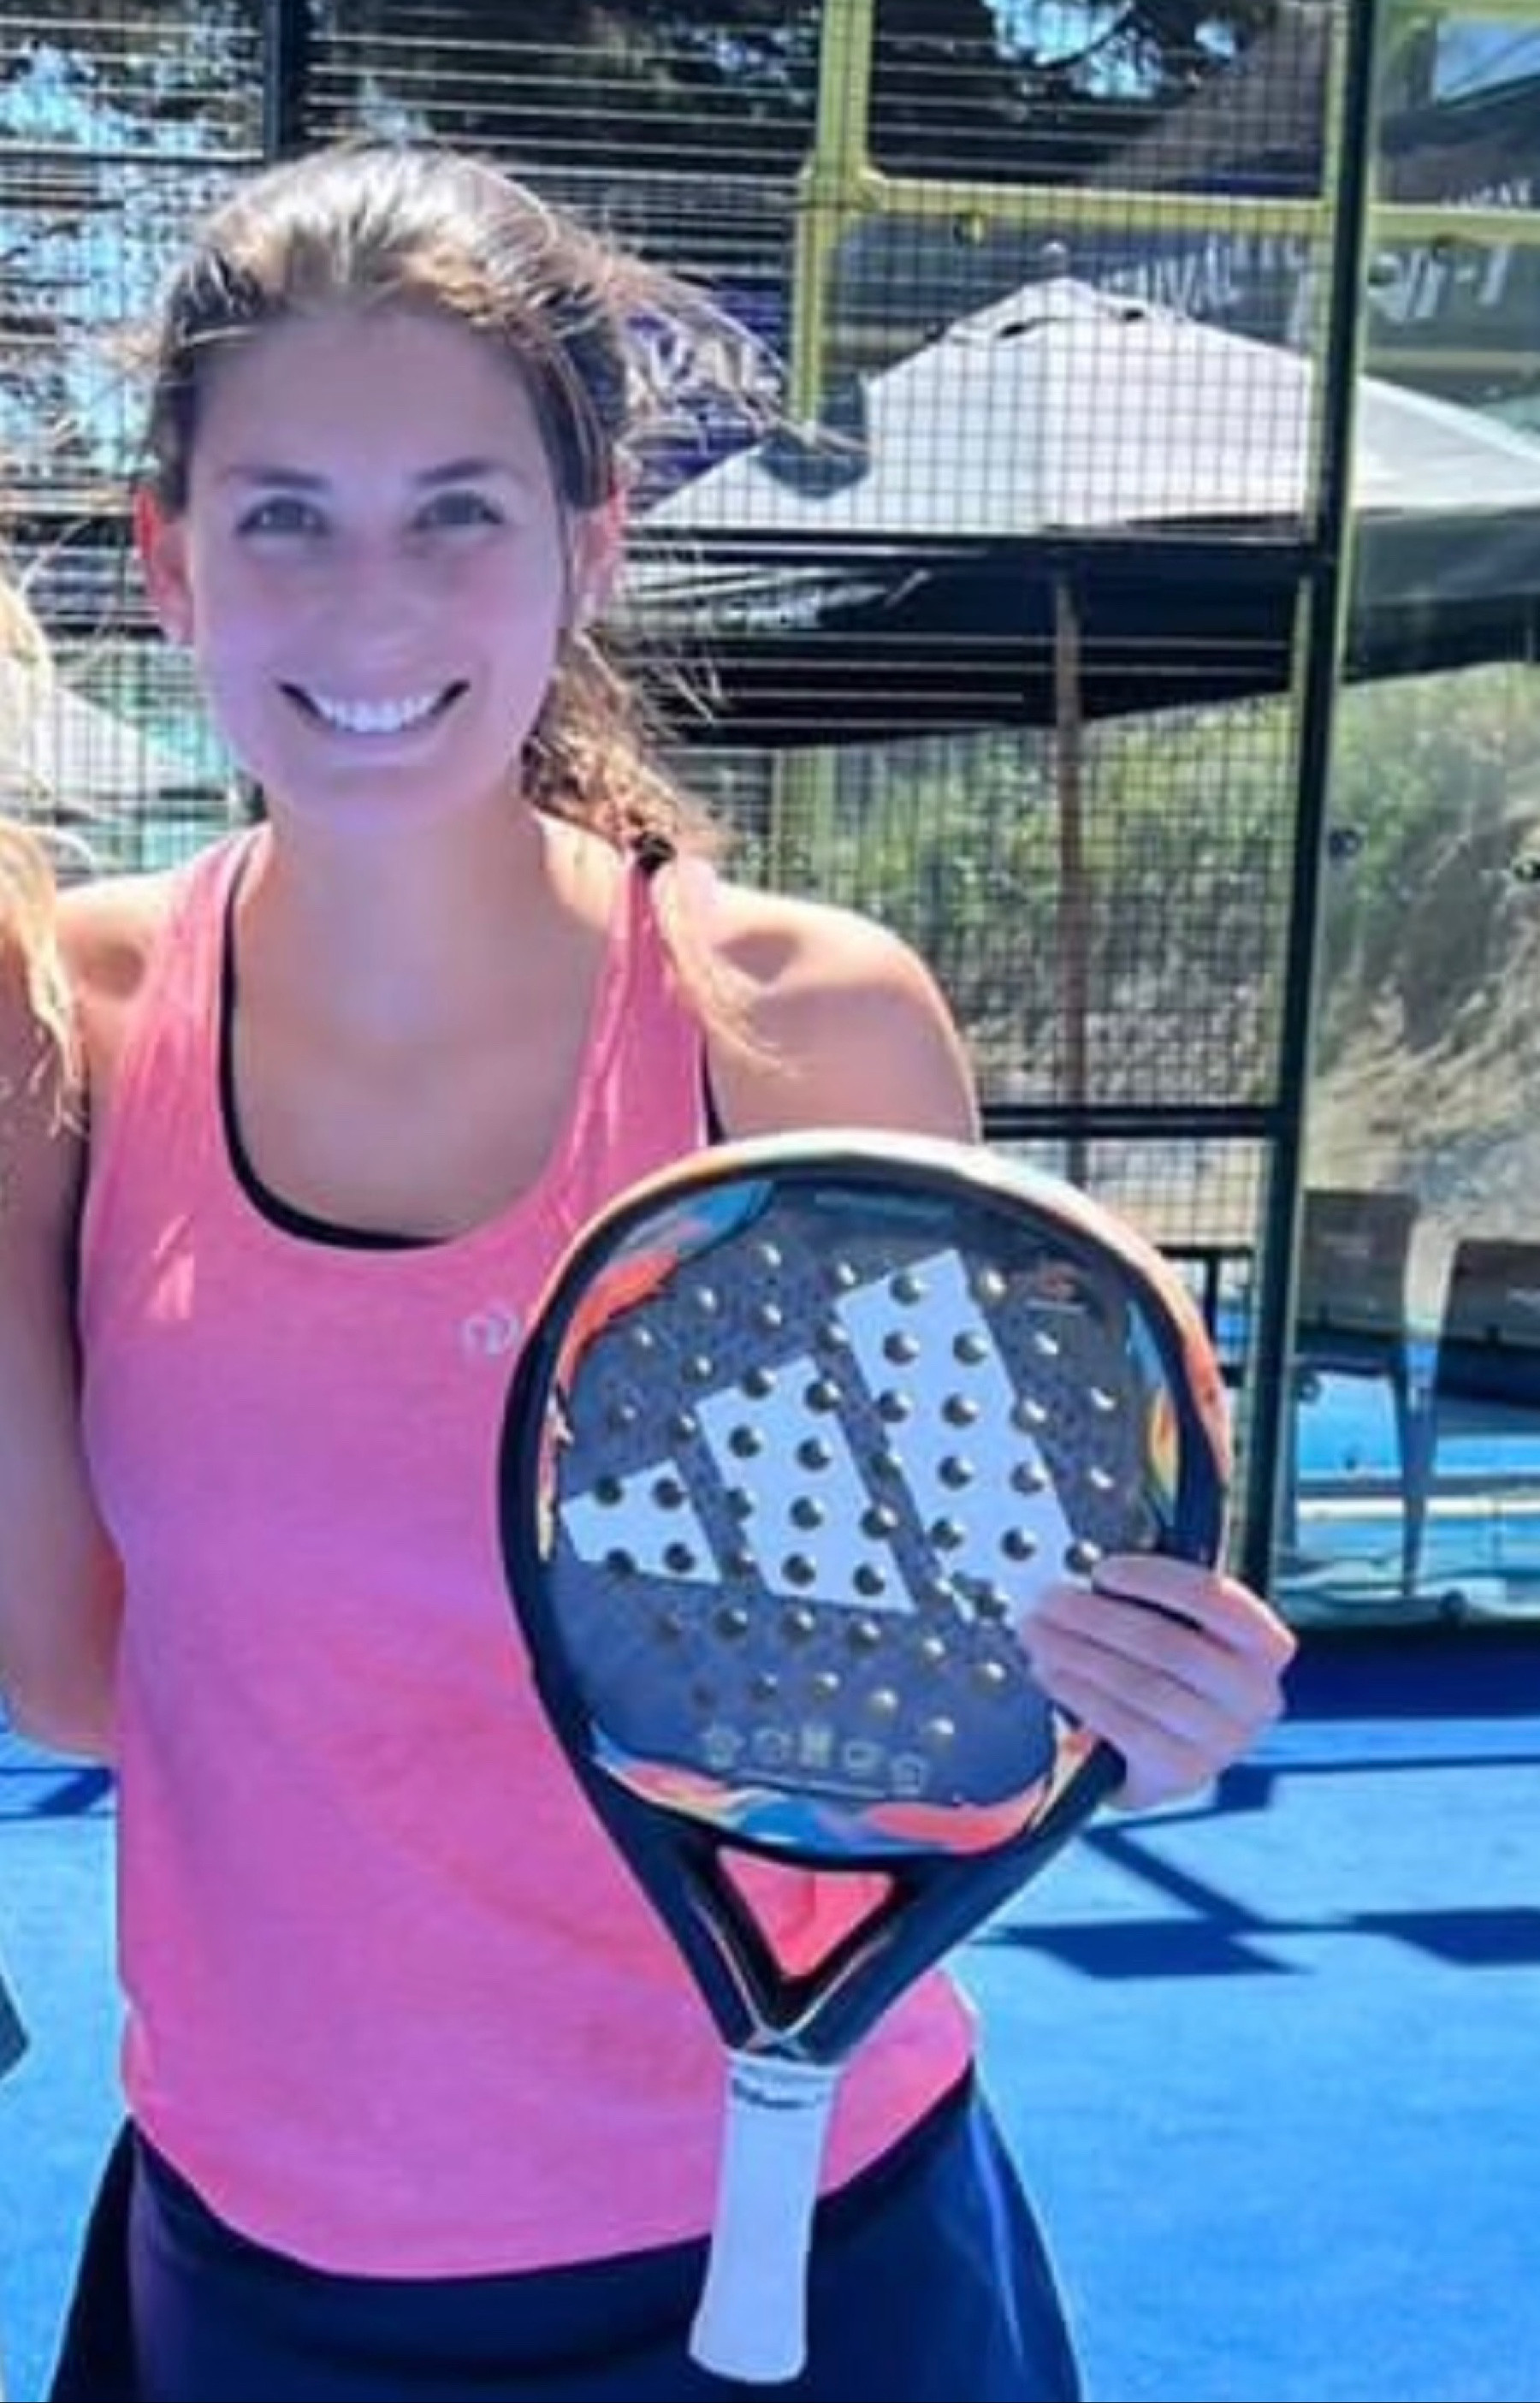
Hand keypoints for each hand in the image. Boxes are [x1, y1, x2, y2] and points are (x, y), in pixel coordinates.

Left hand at [1021, 1553, 1296, 1812]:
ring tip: (1039, 1637)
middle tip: (1049, 1602)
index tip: (1103, 1572)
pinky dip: (1081, 1695)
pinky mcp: (1184, 1772)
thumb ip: (1153, 1600)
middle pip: (1168, 1645)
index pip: (1217, 1599)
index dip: (1155, 1580)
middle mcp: (1255, 1695)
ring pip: (1141, 1686)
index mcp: (1264, 1644)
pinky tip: (1053, 1675)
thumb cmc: (1173, 1673)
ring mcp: (1223, 1740)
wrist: (1171, 1753)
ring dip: (1079, 1654)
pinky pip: (1125, 1726)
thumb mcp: (1181, 1629)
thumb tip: (1089, 1580)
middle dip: (1097, 1618)